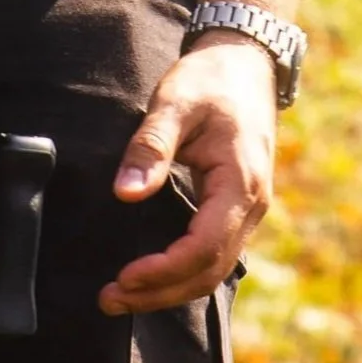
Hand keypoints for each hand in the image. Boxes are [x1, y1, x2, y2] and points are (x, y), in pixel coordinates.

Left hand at [101, 33, 277, 315]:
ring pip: (214, 269)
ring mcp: (248, 210)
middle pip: (209, 271)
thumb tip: (125, 192)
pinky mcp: (236, 208)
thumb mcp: (175, 102)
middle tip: (110, 299)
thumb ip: (150, 147)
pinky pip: (214, 254)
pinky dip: (182, 272)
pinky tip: (151, 275)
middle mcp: (251, 205)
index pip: (204, 247)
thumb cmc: (210, 79)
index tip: (124, 277)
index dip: (164, 270)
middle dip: (160, 292)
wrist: (246, 62)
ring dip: (170, 289)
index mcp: (240, 182)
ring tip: (122, 295)